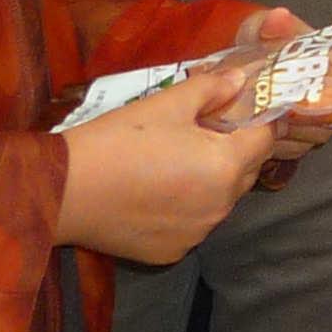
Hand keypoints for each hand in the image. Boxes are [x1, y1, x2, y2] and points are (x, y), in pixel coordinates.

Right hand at [54, 66, 284, 264]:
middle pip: (246, 171)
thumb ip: (211, 90)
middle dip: (235, 149)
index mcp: (226, 166)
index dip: (259, 120)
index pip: (265, 139)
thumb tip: (238, 79)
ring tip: (177, 161)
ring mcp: (198, 233)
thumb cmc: (119, 140)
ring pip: (220, 200)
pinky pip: (194, 223)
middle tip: (206, 130)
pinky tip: (158, 192)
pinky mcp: (172, 252)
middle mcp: (221, 206)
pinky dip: (187, 208)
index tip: (245, 109)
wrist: (65, 191)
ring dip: (212, 180)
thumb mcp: (167, 104)